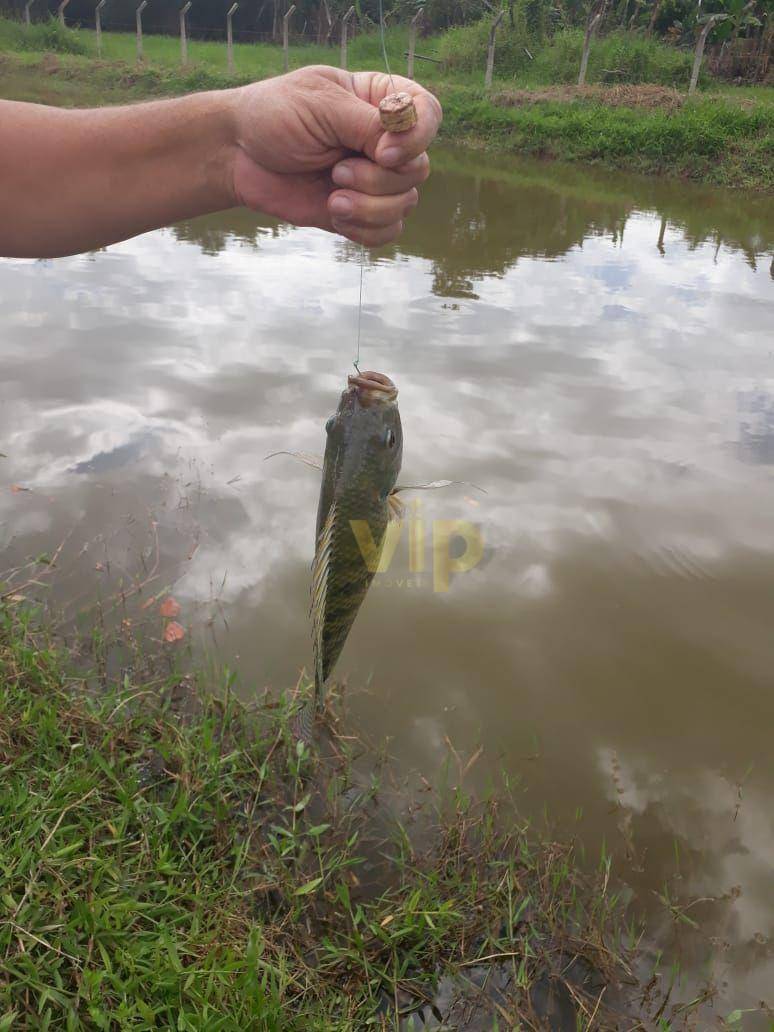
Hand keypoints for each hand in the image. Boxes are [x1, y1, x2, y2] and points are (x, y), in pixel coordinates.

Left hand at [230, 67, 441, 245]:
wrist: (238, 155)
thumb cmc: (274, 117)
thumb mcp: (320, 107)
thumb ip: (367, 125)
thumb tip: (400, 153)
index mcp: (380, 102)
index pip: (428, 113)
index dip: (418, 137)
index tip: (384, 152)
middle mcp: (384, 142)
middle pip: (419, 169)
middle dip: (378, 178)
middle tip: (336, 169)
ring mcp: (374, 179)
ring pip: (406, 204)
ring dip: (368, 207)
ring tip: (332, 196)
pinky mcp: (360, 213)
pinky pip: (388, 232)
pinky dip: (365, 230)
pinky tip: (334, 215)